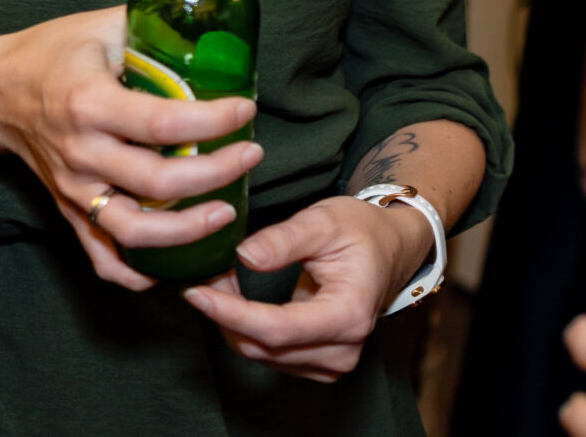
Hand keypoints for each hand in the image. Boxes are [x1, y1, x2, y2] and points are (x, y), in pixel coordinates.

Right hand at [0, 7, 261, 290]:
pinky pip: (102, 259)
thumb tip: (211, 29)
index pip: (163, 124)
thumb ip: (152, 28)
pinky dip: (138, 274)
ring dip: (187, 233)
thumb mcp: (100, 26)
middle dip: (217, 174)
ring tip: (227, 213)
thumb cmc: (52, 53)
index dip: (213, 122)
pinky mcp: (69, 212)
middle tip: (251, 155)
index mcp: (89, 103)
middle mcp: (81, 153)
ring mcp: (73, 190)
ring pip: (133, 233)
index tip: (246, 110)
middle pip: (158, 183)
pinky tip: (175, 265)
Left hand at [183, 193, 427, 380]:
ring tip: (223, 279)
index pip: (278, 329)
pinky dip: (247, 328)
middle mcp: (343, 349)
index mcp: (349, 314)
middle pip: (265, 346)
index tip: (196, 293)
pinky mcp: (319, 364)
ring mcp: (332, 362)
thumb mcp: (323, 220)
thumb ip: (283, 239)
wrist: (389, 249)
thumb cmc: (360, 231)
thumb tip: (244, 256)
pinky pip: (270, 354)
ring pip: (262, 354)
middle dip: (226, 312)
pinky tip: (241, 298)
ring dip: (233, 321)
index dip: (232, 313)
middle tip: (205, 272)